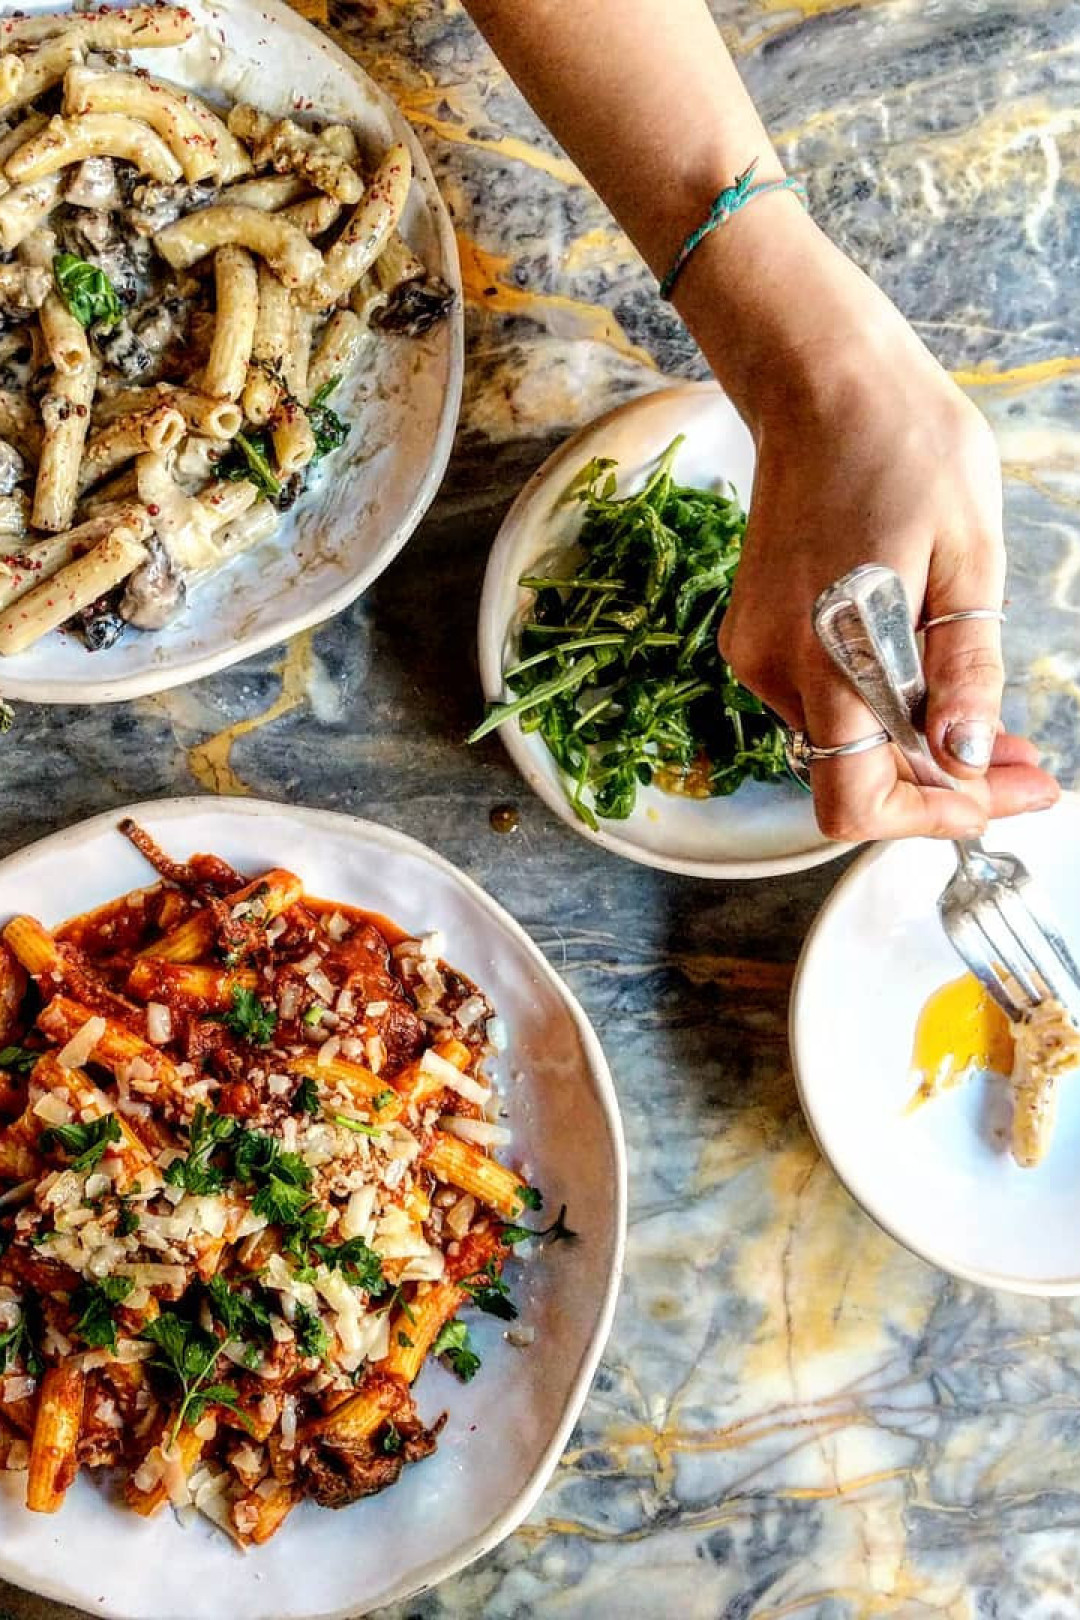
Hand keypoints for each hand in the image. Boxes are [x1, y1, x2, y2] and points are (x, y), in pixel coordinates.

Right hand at [677, 203, 1058, 840]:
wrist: (822, 380)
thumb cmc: (906, 446)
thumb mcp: (970, 558)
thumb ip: (963, 670)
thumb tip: (964, 758)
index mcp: (828, 656)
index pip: (858, 801)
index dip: (933, 817)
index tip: (1003, 793)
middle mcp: (773, 666)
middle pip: (851, 779)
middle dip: (939, 784)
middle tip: (1021, 762)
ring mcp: (755, 651)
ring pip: (839, 742)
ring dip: (912, 745)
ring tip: (982, 712)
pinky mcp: (754, 632)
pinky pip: (820, 700)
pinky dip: (876, 708)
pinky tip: (926, 675)